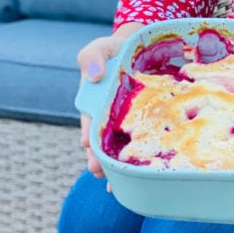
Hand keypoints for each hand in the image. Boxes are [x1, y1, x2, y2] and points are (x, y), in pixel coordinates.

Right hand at [78, 22, 143, 177]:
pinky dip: (139, 160)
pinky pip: (142, 142)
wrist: (141, 48)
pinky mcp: (145, 124)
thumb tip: (95, 76)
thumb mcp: (99, 49)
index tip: (87, 143)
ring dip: (114, 165)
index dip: (89, 132)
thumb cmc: (115, 50)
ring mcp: (125, 123)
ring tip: (113, 183)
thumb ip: (92, 58)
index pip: (89, 120)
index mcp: (93, 103)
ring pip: (118, 148)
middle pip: (101, 142)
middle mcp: (107, 118)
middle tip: (97, 171)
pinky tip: (140, 177)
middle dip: (98, 157)